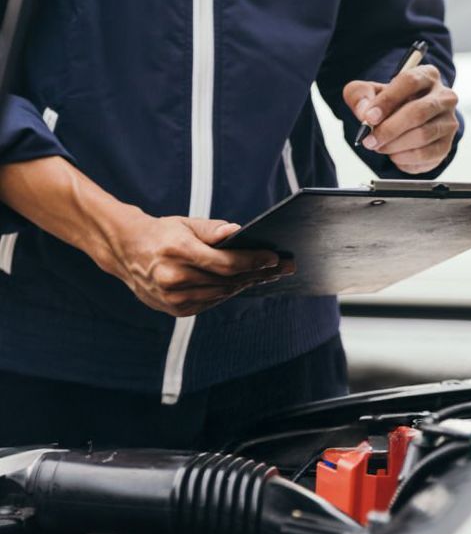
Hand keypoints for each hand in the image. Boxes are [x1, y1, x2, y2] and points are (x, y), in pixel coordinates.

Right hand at [0, 156, 293, 316]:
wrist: (125, 252)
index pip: (225, 263)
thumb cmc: (162, 233)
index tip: (274, 258)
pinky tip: (244, 283)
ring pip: (222, 294)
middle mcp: (173, 278)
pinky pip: (211, 302)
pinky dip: (228, 292)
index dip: (253, 262)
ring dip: (247, 284)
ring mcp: (173, 298)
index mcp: (177, 252)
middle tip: (283, 267)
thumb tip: (238, 232)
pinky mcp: (175, 310)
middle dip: (258, 273)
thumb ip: (214, 230)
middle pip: (227, 281)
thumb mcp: (186, 224)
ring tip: (268, 274)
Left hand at [344, 65, 459, 174]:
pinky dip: (404, 158)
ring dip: (395, 145)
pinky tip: (393, 154)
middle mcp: (444, 97)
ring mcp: (449, 122)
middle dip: (390, 129)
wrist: (406, 123)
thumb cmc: (390, 104)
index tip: (369, 117)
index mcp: (427, 76)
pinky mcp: (447, 145)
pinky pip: (425, 155)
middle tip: (370, 140)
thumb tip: (364, 113)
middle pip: (418, 112)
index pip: (409, 82)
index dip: (387, 100)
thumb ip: (360, 96)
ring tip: (379, 146)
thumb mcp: (369, 92)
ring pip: (422, 135)